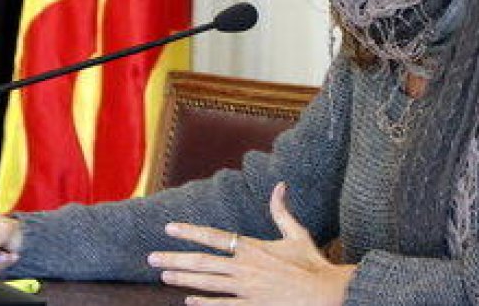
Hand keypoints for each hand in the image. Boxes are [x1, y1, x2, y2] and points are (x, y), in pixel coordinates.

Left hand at [148, 182, 355, 305]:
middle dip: (175, 258)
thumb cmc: (312, 264)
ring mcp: (246, 291)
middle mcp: (245, 268)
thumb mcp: (298, 234)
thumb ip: (282, 211)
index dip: (189, 232)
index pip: (214, 237)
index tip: (169, 228)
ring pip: (206, 283)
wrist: (326, 294)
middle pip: (202, 262)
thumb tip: (280, 185)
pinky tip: (189, 301)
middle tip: (152, 257)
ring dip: (183, 278)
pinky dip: (204, 303)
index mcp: (253, 248)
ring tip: (164, 275)